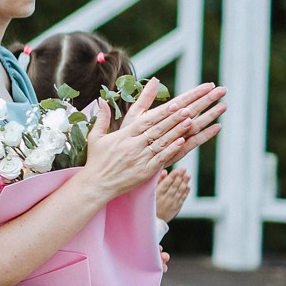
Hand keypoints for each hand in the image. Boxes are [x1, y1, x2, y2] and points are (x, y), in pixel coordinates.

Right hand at [82, 80, 224, 200]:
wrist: (96, 185)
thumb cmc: (96, 160)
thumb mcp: (95, 137)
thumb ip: (102, 118)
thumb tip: (101, 100)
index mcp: (123, 136)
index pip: (146, 121)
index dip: (161, 113)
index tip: (175, 104)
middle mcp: (133, 145)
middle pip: (157, 129)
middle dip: (173, 118)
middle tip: (188, 109)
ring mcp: (140, 158)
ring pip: (162, 142)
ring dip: (177, 131)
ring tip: (190, 121)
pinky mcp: (145, 171)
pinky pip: (161, 158)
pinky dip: (172, 149)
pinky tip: (182, 141)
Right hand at [155, 165, 190, 222]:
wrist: (154, 220)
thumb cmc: (150, 204)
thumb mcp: (151, 193)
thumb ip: (158, 182)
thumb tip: (165, 172)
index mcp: (157, 195)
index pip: (166, 184)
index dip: (172, 177)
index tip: (176, 170)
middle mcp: (165, 199)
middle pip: (174, 186)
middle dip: (180, 177)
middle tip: (184, 169)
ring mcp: (172, 203)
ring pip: (180, 191)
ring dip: (185, 183)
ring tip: (188, 175)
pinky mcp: (177, 208)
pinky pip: (182, 199)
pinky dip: (186, 192)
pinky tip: (188, 186)